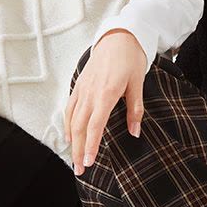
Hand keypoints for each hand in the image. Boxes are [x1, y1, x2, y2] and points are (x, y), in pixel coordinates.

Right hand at [64, 30, 147, 174]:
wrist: (119, 36)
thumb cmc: (131, 58)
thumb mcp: (138, 83)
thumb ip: (135, 109)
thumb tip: (135, 132)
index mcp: (106, 93)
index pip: (95, 126)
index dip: (91, 146)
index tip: (89, 163)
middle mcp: (91, 92)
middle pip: (81, 127)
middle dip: (79, 150)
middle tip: (80, 170)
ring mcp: (83, 88)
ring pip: (73, 119)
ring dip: (72, 140)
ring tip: (73, 158)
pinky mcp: (80, 84)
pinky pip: (70, 107)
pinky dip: (68, 123)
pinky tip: (69, 134)